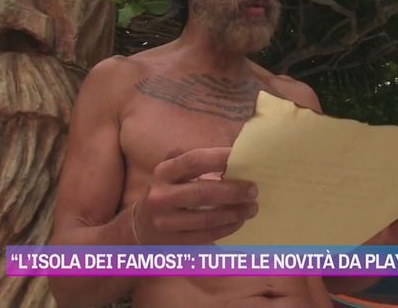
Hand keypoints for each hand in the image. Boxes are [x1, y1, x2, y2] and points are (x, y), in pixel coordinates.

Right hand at [134, 147, 258, 244]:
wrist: (143, 225)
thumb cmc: (170, 191)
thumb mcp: (174, 172)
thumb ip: (198, 163)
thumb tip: (236, 154)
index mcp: (164, 172)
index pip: (194, 160)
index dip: (220, 157)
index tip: (244, 157)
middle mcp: (161, 196)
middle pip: (203, 192)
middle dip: (233, 191)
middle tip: (254, 190)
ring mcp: (166, 222)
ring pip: (207, 218)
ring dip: (235, 213)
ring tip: (252, 207)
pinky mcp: (174, 242)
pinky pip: (207, 235)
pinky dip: (227, 228)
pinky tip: (239, 221)